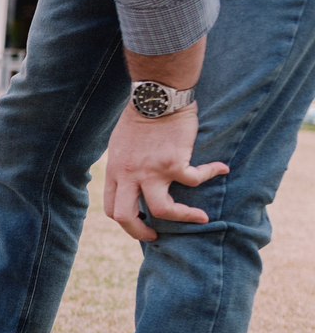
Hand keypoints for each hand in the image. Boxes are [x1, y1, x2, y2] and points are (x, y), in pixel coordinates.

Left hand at [104, 103, 227, 240]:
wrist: (156, 96)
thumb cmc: (139, 117)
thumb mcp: (119, 146)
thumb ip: (123, 166)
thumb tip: (130, 182)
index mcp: (115, 172)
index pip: (112, 208)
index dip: (125, 222)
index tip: (139, 223)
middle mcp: (129, 175)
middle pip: (126, 217)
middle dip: (140, 232)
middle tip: (154, 236)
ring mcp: (151, 171)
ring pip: (162, 210)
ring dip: (183, 218)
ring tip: (200, 219)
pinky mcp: (174, 162)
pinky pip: (195, 180)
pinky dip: (211, 174)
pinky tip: (221, 168)